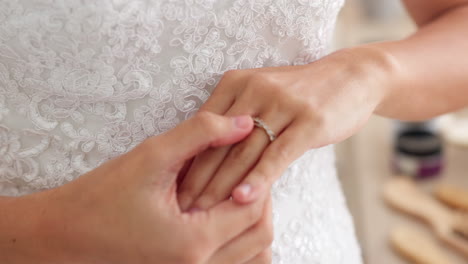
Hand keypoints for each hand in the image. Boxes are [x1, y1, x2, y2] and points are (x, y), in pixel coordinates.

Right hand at [0, 112, 271, 263]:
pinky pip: (233, 263)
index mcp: (192, 242)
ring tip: (235, 195)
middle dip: (259, 200)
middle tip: (243, 173)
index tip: (246, 156)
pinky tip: (223, 217)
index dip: (256, 178)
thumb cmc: (101, 196)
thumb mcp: (152, 156)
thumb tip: (246, 122)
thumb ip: (202, 133)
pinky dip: (240, 243)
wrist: (65, 234)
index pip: (252, 209)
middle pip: (259, 236)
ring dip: (252, 223)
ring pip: (252, 255)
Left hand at [177, 48, 387, 210]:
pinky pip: (277, 155)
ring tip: (202, 212)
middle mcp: (254, 90)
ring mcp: (282, 105)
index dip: (186, 159)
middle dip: (197, 178)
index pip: (203, 128)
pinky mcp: (308, 122)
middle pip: (218, 142)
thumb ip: (233, 116)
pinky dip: (258, 179)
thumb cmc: (299, 93)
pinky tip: (242, 199)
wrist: (349, 77)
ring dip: (221, 185)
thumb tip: (205, 151)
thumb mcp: (261, 93)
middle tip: (180, 206)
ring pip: (243, 152)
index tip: (172, 186)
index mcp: (236, 84)